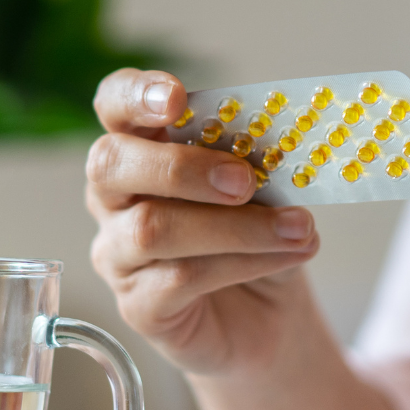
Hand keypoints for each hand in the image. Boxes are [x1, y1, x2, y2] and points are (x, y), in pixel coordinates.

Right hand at [85, 68, 319, 375]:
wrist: (270, 314)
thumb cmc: (257, 234)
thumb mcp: (264, 187)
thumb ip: (253, 161)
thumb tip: (270, 143)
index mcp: (141, 147)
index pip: (114, 104)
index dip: (136, 94)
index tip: (177, 98)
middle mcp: (114, 197)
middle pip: (111, 163)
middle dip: (183, 166)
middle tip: (245, 180)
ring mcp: (117, 253)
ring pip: (152, 228)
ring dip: (236, 226)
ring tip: (298, 228)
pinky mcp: (137, 306)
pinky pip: (179, 278)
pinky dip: (242, 263)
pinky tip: (285, 257)